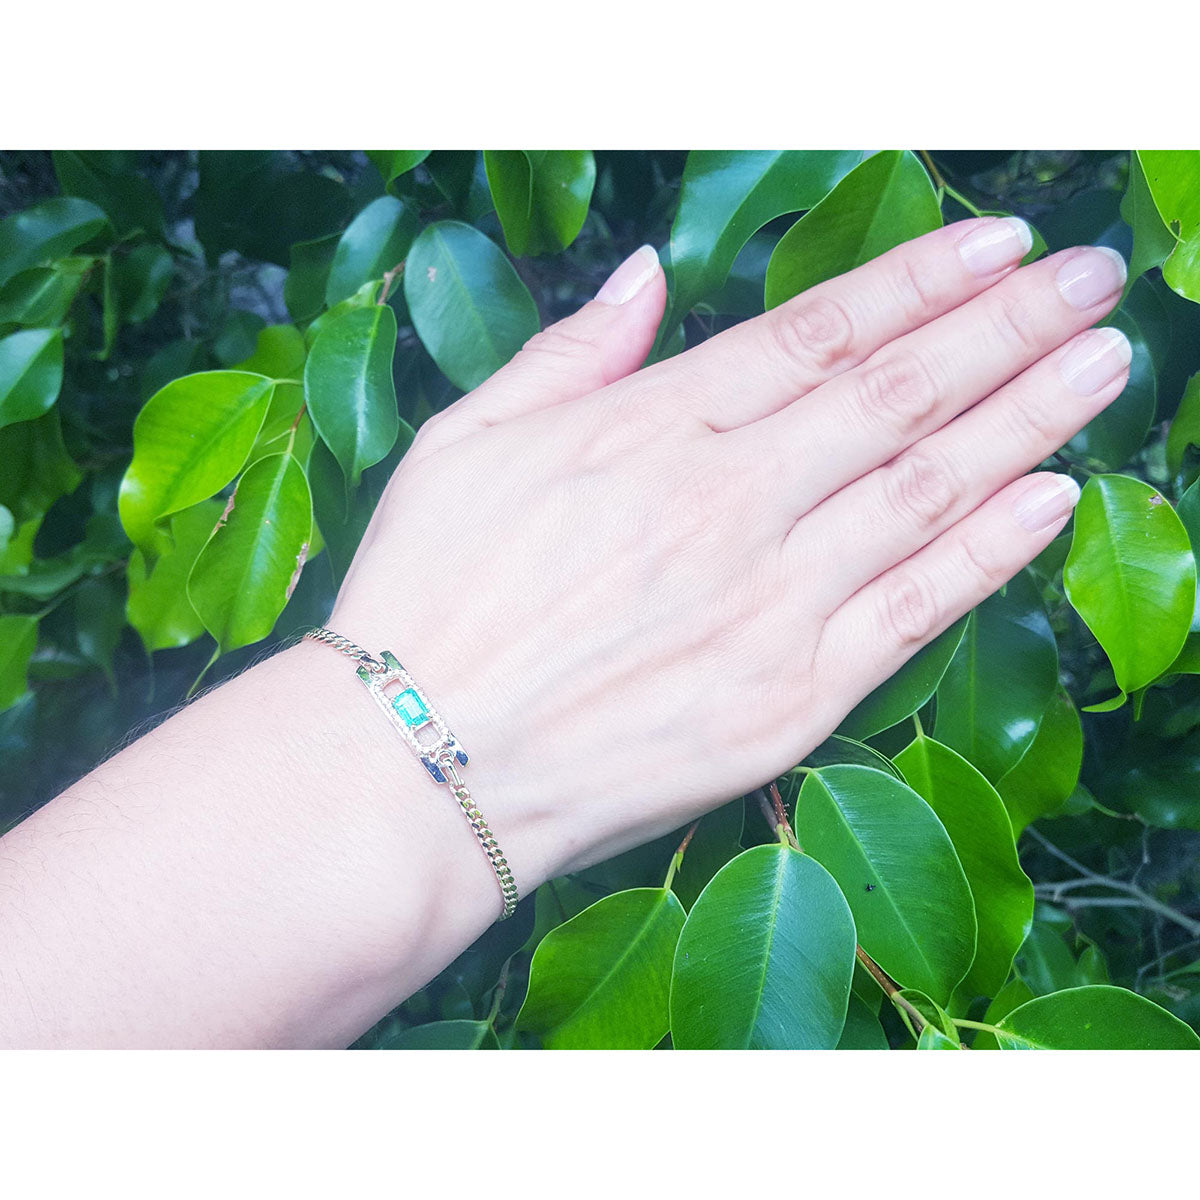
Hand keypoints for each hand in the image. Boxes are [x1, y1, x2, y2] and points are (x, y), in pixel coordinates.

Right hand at [331, 220, 1128, 892]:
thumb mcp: (464, 443)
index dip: (919, 280)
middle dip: (1007, 327)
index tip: (997, 242)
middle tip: (1091, 279)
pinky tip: (1052, 495)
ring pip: (927, 491)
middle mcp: (724, 505)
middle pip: (898, 396)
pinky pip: (913, 612)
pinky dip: (990, 551)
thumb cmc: (423, 601)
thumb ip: (571, 354)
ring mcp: (766, 606)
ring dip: (1028, 416)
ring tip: (1104, 360)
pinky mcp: (786, 702)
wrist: (413, 769)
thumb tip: (646, 274)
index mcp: (648, 431)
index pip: (817, 333)